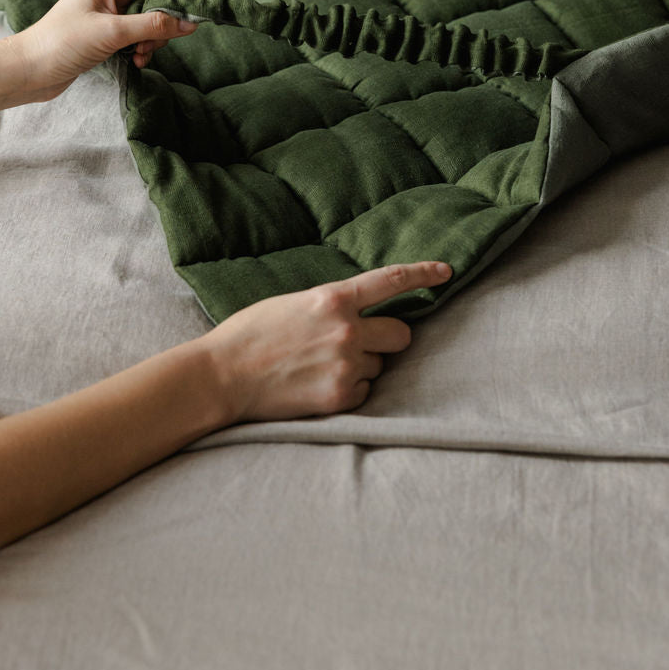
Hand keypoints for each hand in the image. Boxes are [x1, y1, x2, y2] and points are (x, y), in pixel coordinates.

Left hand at [13, 0, 198, 100]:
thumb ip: (154, 26)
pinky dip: (143, 48)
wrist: (30, 70)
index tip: (190, 18)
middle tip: (152, 43)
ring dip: (153, 40)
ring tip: (138, 54)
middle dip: (163, 23)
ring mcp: (112, 11)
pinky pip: (140, 35)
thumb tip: (190, 23)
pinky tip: (133, 61)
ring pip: (153, 20)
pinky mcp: (110, 32)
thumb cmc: (62, 43)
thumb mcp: (113, 32)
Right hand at [203, 261, 452, 421]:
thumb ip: (332, 305)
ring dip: (362, 366)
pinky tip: (317, 385)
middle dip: (386, 339)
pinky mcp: (340, 397)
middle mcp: (347, 330)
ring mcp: (346, 365)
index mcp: (333, 298)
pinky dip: (349, 389)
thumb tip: (360, 312)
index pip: (392, 281)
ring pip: (380, 366)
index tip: (446, 273)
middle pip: (401, 334)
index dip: (424, 274)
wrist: (222, 375)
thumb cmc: (251, 334)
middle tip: (360, 344)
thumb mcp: (294, 302)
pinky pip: (365, 392)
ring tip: (321, 367)